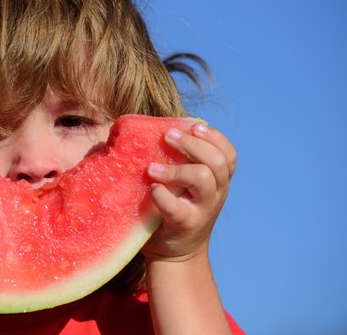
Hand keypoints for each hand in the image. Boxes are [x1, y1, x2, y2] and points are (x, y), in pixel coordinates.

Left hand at [142, 122, 236, 261]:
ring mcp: (203, 211)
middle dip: (193, 144)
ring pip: (203, 179)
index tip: (195, 126)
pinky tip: (152, 189)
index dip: (215, 137)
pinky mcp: (184, 225)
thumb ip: (182, 163)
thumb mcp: (186, 186)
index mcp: (218, 181)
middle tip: (168, 135)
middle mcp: (215, 194)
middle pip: (218, 162)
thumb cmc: (175, 209)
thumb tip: (156, 129)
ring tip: (152, 167)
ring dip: (176, 168)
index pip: (229, 155)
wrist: (175, 256)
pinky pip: (177, 207)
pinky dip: (163, 194)